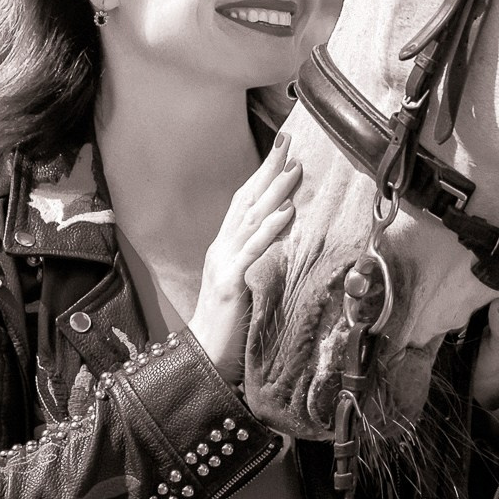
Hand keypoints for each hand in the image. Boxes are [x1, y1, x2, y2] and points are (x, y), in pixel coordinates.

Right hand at [189, 140, 299, 384]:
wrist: (204, 358)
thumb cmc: (228, 325)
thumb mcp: (244, 284)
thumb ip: (256, 260)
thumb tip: (283, 239)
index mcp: (225, 248)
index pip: (245, 202)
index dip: (263, 174)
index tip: (282, 150)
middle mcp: (222, 248)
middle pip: (247, 200)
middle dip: (268, 168)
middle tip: (288, 140)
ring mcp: (224, 264)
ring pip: (252, 219)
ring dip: (275, 191)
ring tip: (295, 167)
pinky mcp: (231, 283)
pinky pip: (253, 250)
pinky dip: (270, 228)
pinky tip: (287, 212)